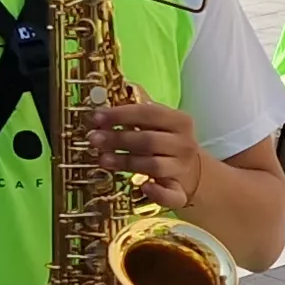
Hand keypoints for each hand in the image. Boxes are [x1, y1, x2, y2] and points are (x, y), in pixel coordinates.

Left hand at [88, 100, 211, 211]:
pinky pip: (171, 195)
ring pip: (153, 166)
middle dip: (118, 139)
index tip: (97, 117)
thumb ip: (142, 109)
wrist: (191, 172)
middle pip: (148, 141)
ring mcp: (182, 169)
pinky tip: (143, 186)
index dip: (121, 114)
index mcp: (180, 121)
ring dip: (126, 162)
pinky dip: (157, 193)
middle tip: (93, 139)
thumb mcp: (161, 122)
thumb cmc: (168, 142)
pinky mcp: (180, 192)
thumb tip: (117, 89)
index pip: (150, 113)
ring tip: (102, 159)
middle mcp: (184, 145)